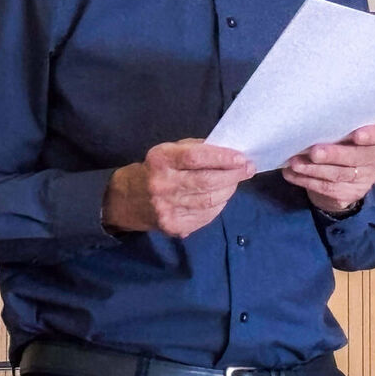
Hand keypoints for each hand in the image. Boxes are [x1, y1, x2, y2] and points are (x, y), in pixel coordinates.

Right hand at [102, 140, 254, 237]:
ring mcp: (167, 209)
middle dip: (232, 175)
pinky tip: (222, 197)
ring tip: (236, 181)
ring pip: (209, 201)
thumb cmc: (155, 169)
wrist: (126, 200)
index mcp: (160, 160)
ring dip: (228, 190)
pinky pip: (205, 216)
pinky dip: (218, 205)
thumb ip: (196, 149)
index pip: (195, 157)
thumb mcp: (169, 151)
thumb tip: (229, 152)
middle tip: (248, 169)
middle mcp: (162, 185)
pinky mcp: (173, 226)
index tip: (241, 157)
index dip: (221, 157)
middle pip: (206, 181)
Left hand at [281, 122, 374, 213]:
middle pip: (357, 157)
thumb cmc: (340, 145)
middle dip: (334, 154)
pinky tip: (291, 174)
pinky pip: (326, 188)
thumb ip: (335, 129)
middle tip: (314, 152)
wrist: (342, 178)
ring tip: (294, 163)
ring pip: (338, 174)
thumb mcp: (342, 135)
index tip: (357, 135)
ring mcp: (363, 179)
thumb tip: (309, 123)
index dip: (373, 135)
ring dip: (313, 169)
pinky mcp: (348, 194)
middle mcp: (373, 159)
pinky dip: (306, 180)